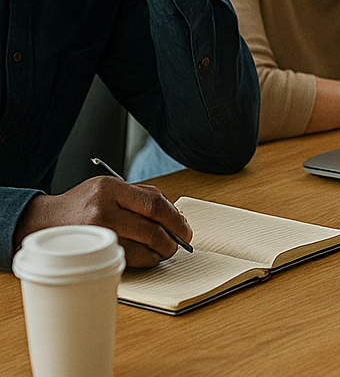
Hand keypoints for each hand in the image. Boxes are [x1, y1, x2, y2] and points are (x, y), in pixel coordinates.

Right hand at [15, 176, 193, 268]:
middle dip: (171, 239)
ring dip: (159, 252)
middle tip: (179, 244)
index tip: (186, 229)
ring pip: (140, 247)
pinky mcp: (90, 251)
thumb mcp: (110, 188)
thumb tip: (176, 215)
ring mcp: (95, 232)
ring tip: (165, 251)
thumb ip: (141, 197)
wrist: (44, 221)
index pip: (154, 203)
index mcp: (111, 188)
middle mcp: (102, 209)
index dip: (175, 219)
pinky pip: (126, 258)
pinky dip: (143, 260)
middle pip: (150, 227)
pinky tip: (148, 257)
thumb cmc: (84, 204)